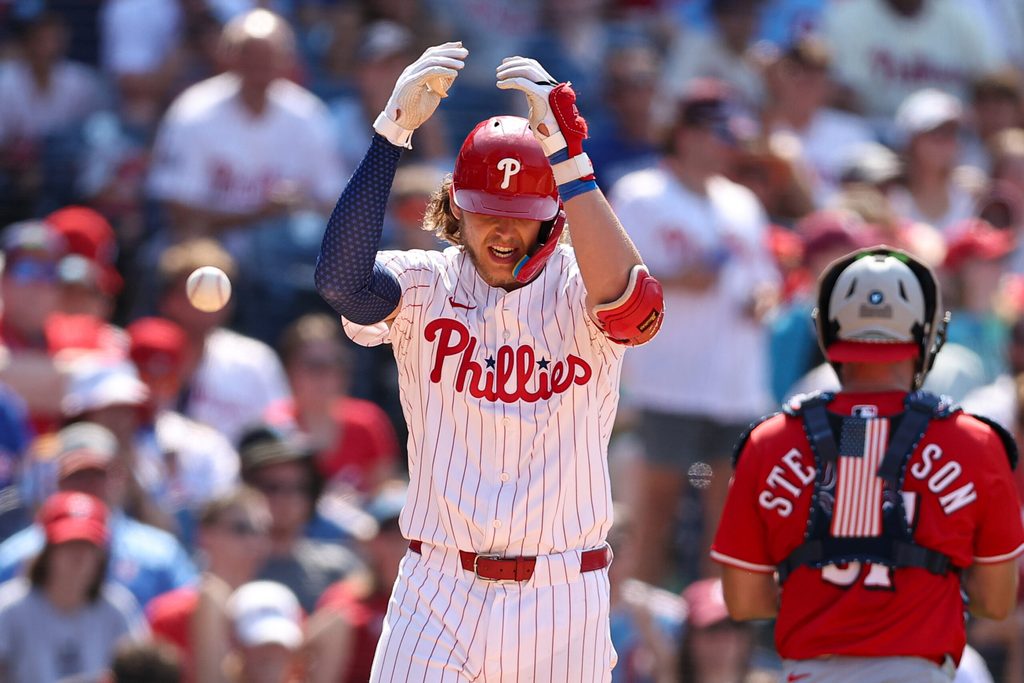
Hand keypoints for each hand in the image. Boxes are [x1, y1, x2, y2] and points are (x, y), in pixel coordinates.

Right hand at [375, 41, 467, 147]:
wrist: (401, 123)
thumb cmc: (415, 111)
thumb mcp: (433, 95)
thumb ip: (441, 83)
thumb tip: (453, 73)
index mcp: (415, 71)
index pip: (430, 54)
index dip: (445, 48)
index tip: (460, 46)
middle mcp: (412, 70)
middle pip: (432, 54)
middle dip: (450, 51)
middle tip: (465, 53)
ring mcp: (410, 75)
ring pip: (430, 61)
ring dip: (448, 61)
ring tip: (462, 65)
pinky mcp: (410, 83)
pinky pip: (428, 72)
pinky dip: (442, 71)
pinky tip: (454, 74)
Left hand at [496, 56, 593, 188]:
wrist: (556, 140)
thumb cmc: (546, 129)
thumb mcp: (537, 107)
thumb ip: (532, 96)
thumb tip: (523, 90)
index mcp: (548, 86)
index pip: (534, 66)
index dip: (519, 61)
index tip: (505, 63)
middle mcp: (549, 85)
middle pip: (530, 65)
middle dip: (512, 65)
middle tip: (498, 70)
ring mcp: (547, 90)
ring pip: (527, 70)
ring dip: (510, 71)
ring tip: (498, 76)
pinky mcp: (542, 97)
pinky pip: (523, 83)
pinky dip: (510, 82)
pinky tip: (500, 85)